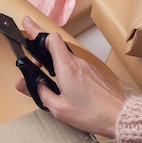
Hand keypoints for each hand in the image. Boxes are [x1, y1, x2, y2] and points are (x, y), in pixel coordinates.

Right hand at [17, 16, 124, 137]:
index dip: (38, 33)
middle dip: (41, 47)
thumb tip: (23, 83)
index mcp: (67, 68)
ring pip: (66, 57)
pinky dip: (65, 68)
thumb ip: (39, 92)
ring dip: (54, 61)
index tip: (27, 26)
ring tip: (44, 72)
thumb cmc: (92, 114)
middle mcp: (78, 62)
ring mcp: (87, 66)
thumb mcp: (58, 108)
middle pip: (57, 46)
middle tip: (32, 51)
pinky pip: (75, 65)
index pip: (51, 39)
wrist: (118, 116)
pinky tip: (62, 82)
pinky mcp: (93, 72)